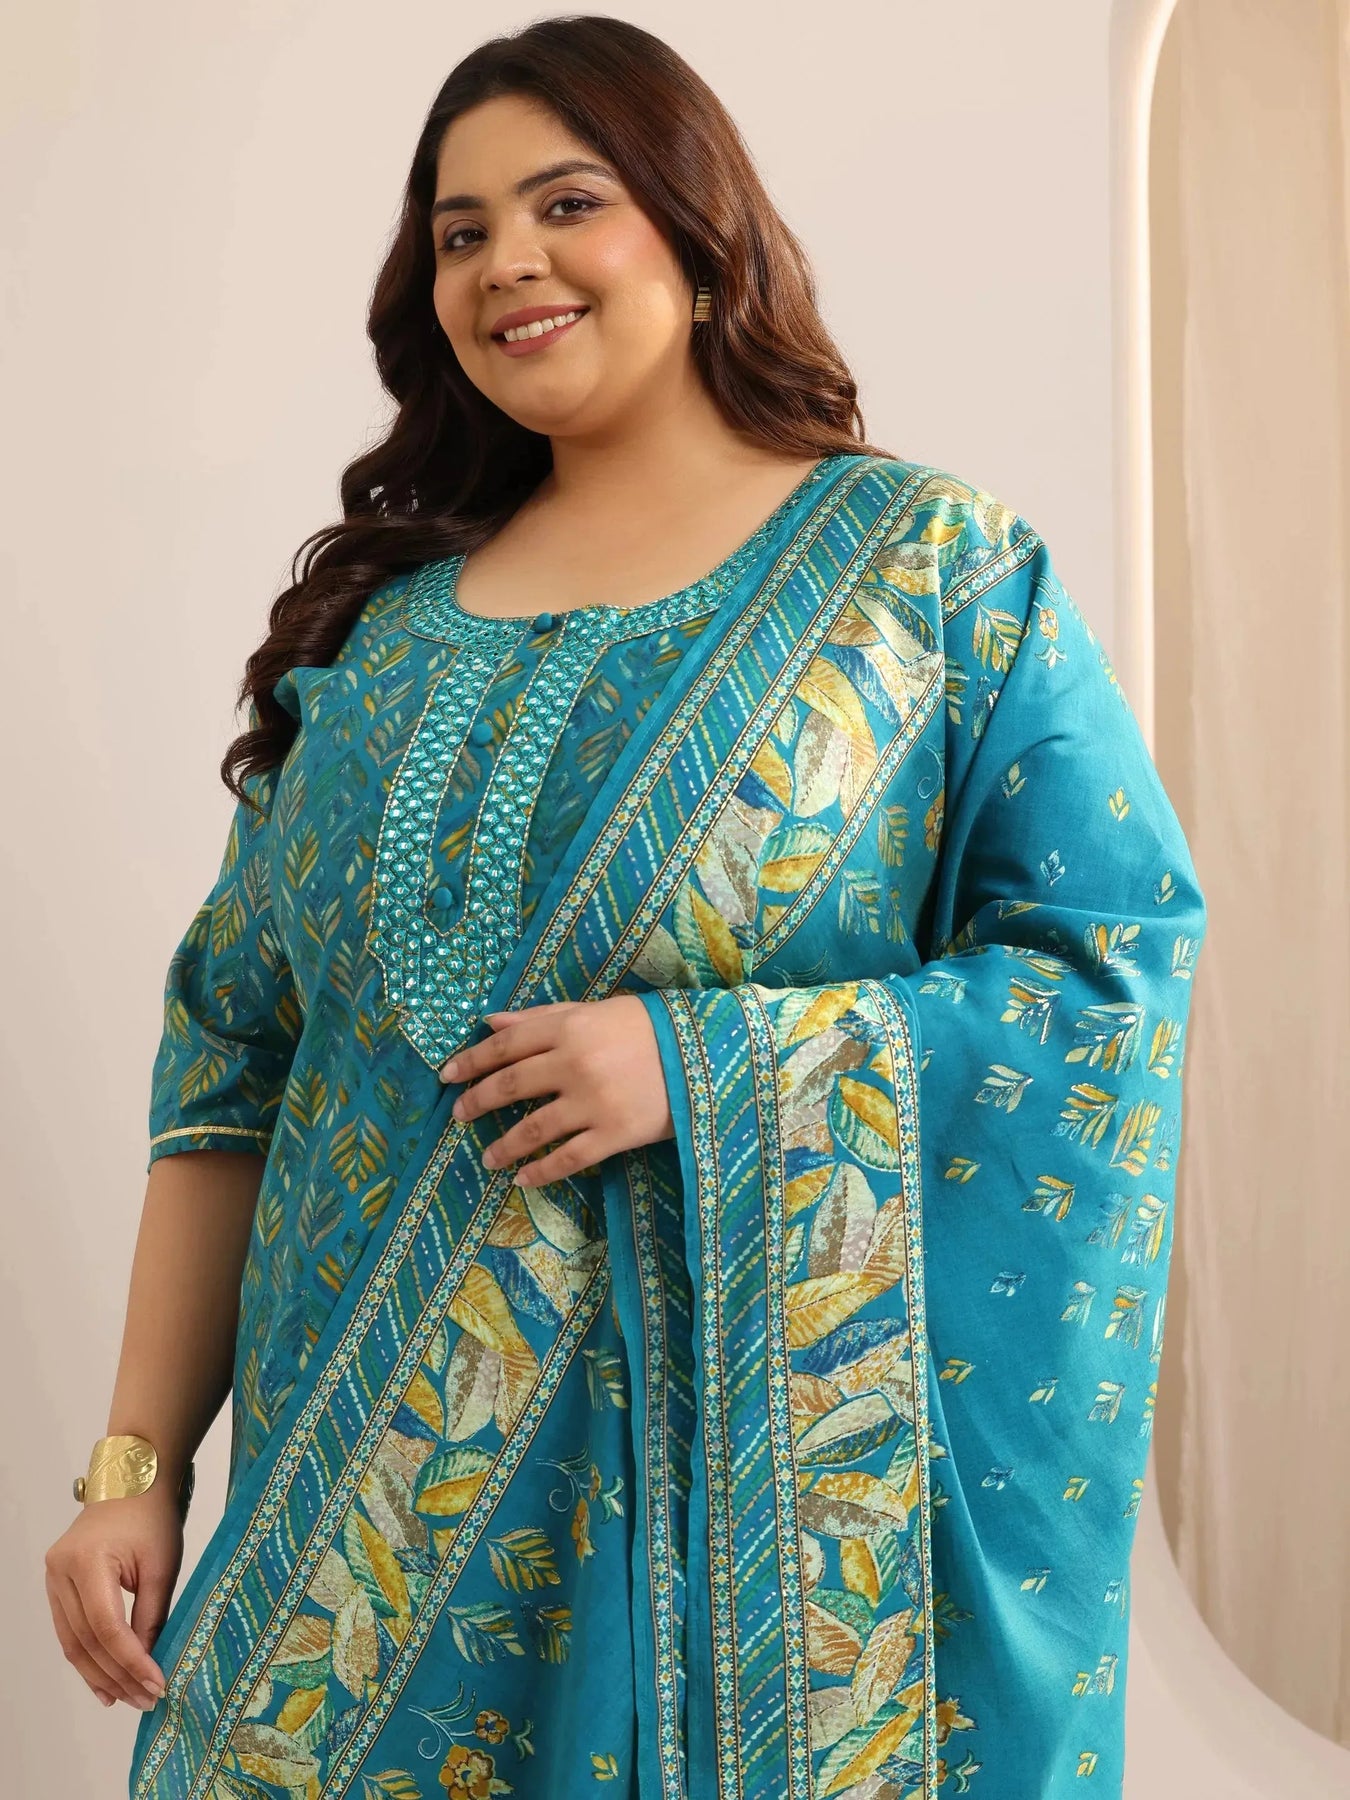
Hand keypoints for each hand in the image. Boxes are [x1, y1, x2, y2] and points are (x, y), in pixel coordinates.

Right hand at [45, 1488, 182, 1710]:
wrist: (132, 1483)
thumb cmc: (152, 1518)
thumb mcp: (162, 1565)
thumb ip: (153, 1615)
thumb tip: (149, 1663)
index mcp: (88, 1560)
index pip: (107, 1625)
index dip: (130, 1660)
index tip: (155, 1684)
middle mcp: (61, 1572)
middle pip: (86, 1639)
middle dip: (117, 1675)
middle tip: (145, 1700)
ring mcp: (53, 1579)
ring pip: (73, 1641)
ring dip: (100, 1675)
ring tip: (125, 1699)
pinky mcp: (57, 1586)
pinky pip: (70, 1630)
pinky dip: (88, 1657)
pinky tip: (104, 1682)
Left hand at [439, 996, 673, 1187]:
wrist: (709, 1054)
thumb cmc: (650, 1028)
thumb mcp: (596, 1011)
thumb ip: (543, 1018)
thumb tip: (490, 1023)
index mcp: (568, 1028)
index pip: (505, 1046)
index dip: (471, 1061)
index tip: (447, 1076)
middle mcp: (574, 1064)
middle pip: (511, 1086)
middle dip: (477, 1102)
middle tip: (458, 1116)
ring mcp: (593, 1102)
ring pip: (533, 1129)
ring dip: (503, 1145)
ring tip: (487, 1158)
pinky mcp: (614, 1134)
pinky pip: (568, 1158)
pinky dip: (541, 1172)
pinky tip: (524, 1179)